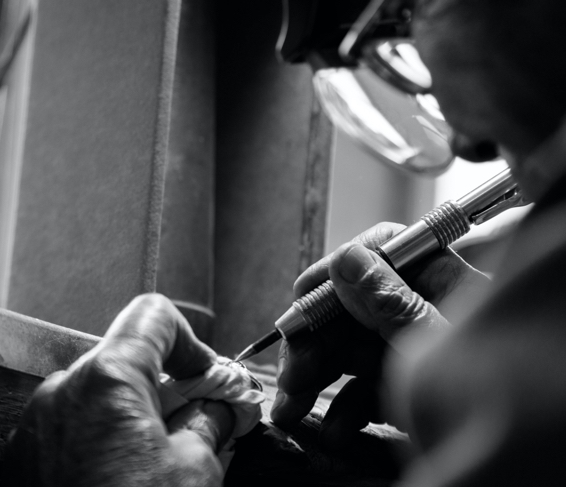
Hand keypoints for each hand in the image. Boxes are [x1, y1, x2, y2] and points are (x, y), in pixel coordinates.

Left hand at [3, 294, 235, 486]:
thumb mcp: (193, 473)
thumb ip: (209, 423)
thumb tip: (218, 409)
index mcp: (108, 379)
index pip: (153, 316)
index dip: (189, 339)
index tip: (204, 377)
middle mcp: (64, 390)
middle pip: (128, 355)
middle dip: (167, 382)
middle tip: (195, 418)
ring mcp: (38, 424)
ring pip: (102, 391)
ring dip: (137, 410)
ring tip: (158, 454)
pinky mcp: (24, 456)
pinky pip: (75, 422)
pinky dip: (107, 433)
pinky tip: (122, 473)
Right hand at [271, 222, 488, 449]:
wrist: (502, 450)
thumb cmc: (490, 397)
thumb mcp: (437, 347)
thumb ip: (392, 303)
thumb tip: (347, 260)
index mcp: (441, 283)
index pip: (381, 252)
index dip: (336, 271)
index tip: (302, 298)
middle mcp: (420, 309)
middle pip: (353, 307)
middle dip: (315, 341)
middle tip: (291, 372)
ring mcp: (408, 347)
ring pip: (350, 349)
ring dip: (317, 379)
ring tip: (292, 408)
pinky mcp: (402, 383)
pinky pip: (364, 385)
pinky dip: (345, 407)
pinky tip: (337, 429)